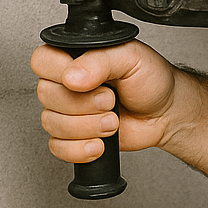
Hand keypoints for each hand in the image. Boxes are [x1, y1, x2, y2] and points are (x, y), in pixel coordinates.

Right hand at [31, 40, 184, 163]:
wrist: (165, 112)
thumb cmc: (151, 80)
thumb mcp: (131, 58)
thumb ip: (100, 61)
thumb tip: (72, 76)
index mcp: (75, 58)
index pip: (42, 61)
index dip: (60, 73)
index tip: (88, 81)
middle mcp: (66, 83)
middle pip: (46, 96)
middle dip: (83, 104)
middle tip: (110, 101)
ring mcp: (68, 111)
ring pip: (51, 123)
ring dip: (86, 127)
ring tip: (112, 122)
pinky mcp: (73, 136)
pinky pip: (57, 147)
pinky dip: (79, 149)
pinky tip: (99, 143)